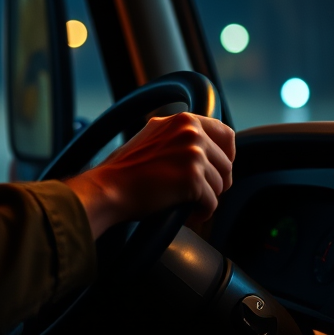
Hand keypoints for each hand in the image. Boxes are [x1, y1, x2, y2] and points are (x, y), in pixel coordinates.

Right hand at [63, 112, 234, 238]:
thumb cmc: (124, 170)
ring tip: (186, 205)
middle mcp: (190, 131)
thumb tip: (206, 149)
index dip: (227, 155)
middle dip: (218, 183)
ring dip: (206, 199)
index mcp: (182, 120)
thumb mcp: (154, 138)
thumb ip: (180, 137)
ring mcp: (192, 153)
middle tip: (200, 194)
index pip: (225, 133)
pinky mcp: (192, 178)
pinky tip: (186, 215)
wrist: (107, 188)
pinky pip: (212, 203)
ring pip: (220, 185)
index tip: (218, 170)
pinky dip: (201, 214)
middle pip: (226, 163)